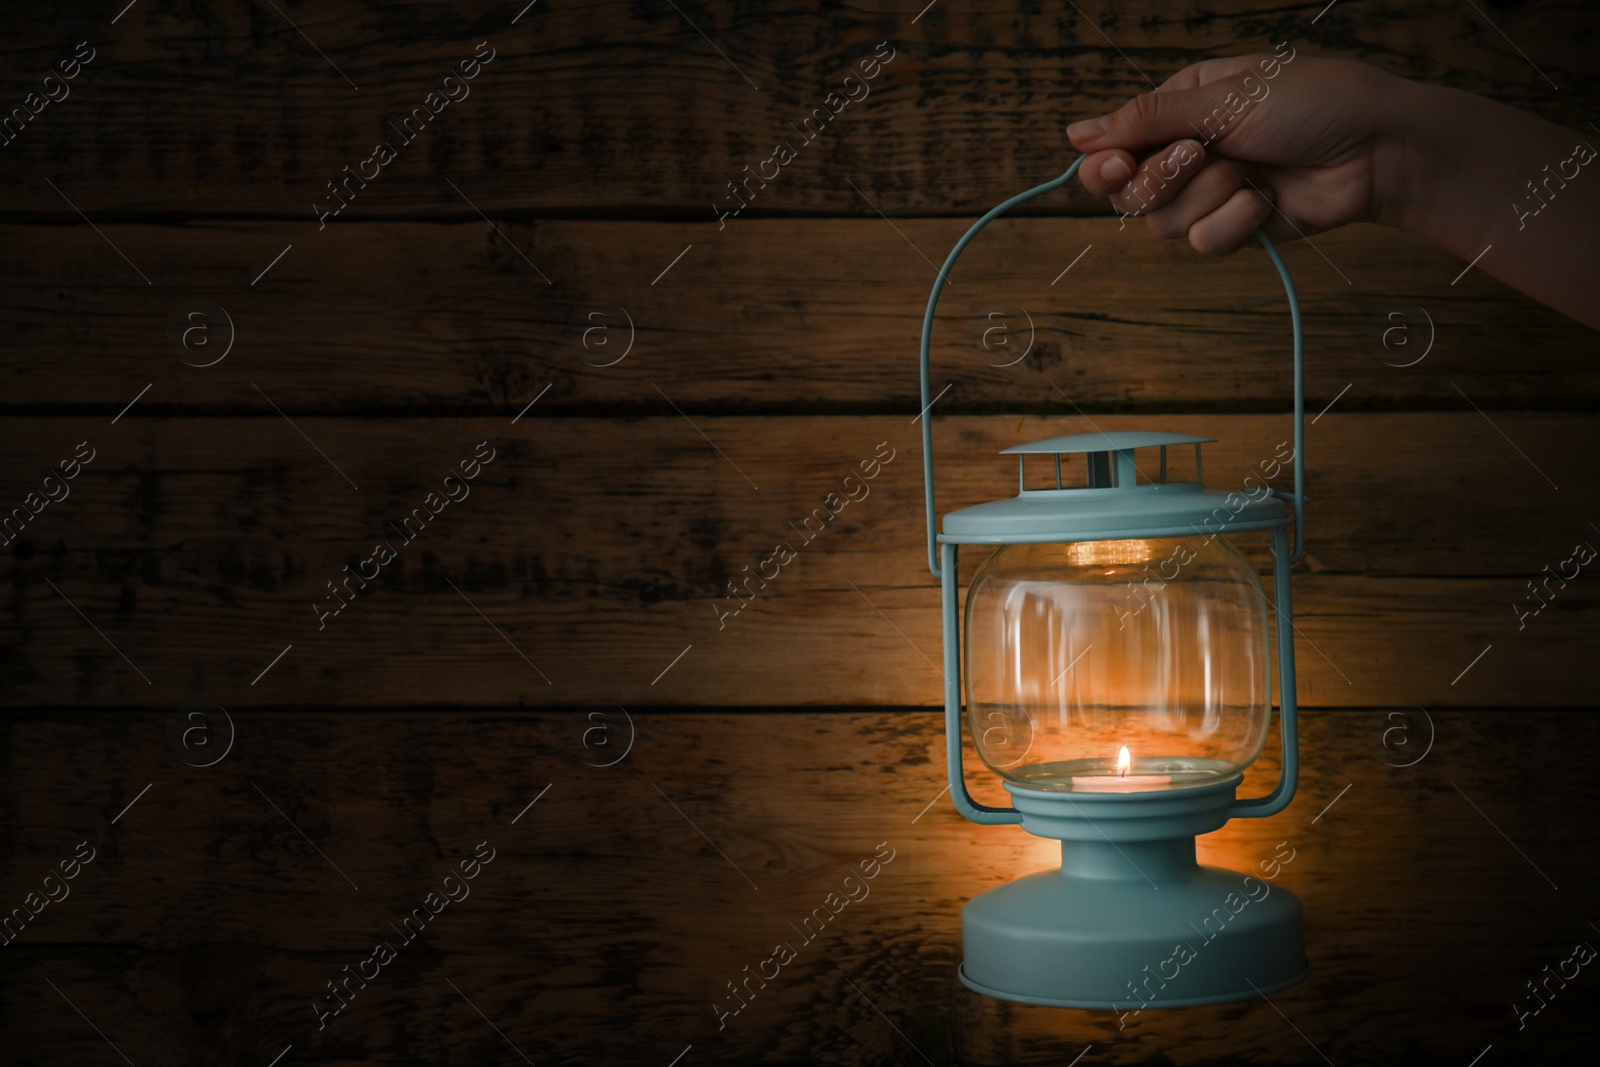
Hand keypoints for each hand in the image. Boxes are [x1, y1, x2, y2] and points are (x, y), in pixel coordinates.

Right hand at [1065, 48, 1407, 253]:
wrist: (1376, 150)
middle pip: (1127, 193)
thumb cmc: (1312, 103)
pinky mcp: (1234, 229)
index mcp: (1176, 110)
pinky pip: (1202, 242)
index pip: (1110, 149)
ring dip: (1207, 196)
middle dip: (1162, 179)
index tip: (1113, 166)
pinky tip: (1267, 201)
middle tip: (1199, 155)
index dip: (1102, 167)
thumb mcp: (1224, 97)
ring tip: (1249, 172)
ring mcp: (1209, 194)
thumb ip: (1147, 118)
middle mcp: (1185, 153)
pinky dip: (1235, 222)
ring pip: (1162, 223)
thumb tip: (1074, 134)